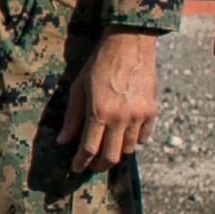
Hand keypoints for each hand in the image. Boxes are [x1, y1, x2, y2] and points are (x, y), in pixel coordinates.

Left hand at [54, 30, 160, 170]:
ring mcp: (139, 115)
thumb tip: (62, 141)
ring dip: (116, 153)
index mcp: (99, 112)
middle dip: (99, 165)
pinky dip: (134, 141)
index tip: (76, 169)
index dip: (81, 162)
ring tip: (107, 150)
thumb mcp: (79, 88)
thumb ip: (72, 117)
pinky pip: (144, 137)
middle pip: (111, 156)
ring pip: (128, 149)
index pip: (89, 149)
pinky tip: (125, 137)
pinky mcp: (152, 111)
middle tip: (92, 165)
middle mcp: (121, 118)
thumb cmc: (98, 64)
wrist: (129, 44)